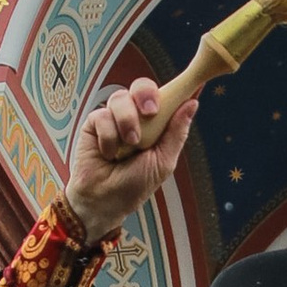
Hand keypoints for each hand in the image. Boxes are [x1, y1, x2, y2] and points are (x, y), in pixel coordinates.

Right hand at [64, 81, 198, 239]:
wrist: (105, 200)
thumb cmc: (134, 185)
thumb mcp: (163, 161)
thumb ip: (176, 133)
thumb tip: (193, 103)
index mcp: (154, 123)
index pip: (164, 96)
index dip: (174, 89)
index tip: (186, 88)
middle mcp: (134, 116)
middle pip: (141, 86)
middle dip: (146, 94)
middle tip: (150, 111)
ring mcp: (113, 118)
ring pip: (120, 98)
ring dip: (127, 122)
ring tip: (129, 145)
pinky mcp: (93, 124)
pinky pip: (102, 115)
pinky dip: (108, 137)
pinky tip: (108, 154)